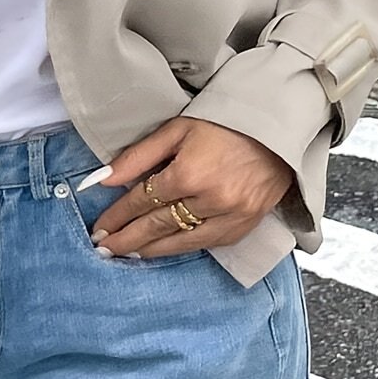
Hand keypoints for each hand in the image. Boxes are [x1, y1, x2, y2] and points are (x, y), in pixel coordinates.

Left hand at [82, 116, 294, 257]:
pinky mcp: (245, 226)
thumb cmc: (225, 124)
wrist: (276, 132)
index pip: (143, 199)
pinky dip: (181, 248)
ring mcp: (230, 217)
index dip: (118, 214)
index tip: (101, 226)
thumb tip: (103, 179)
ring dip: (150, 250)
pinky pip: (206, 244)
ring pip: (180, 241)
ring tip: (126, 254)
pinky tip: (163, 250)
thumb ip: (139, 156)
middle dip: (127, 238)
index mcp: (190, 173)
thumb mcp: (177, 129)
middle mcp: (210, 200)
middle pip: (158, 225)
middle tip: (103, 248)